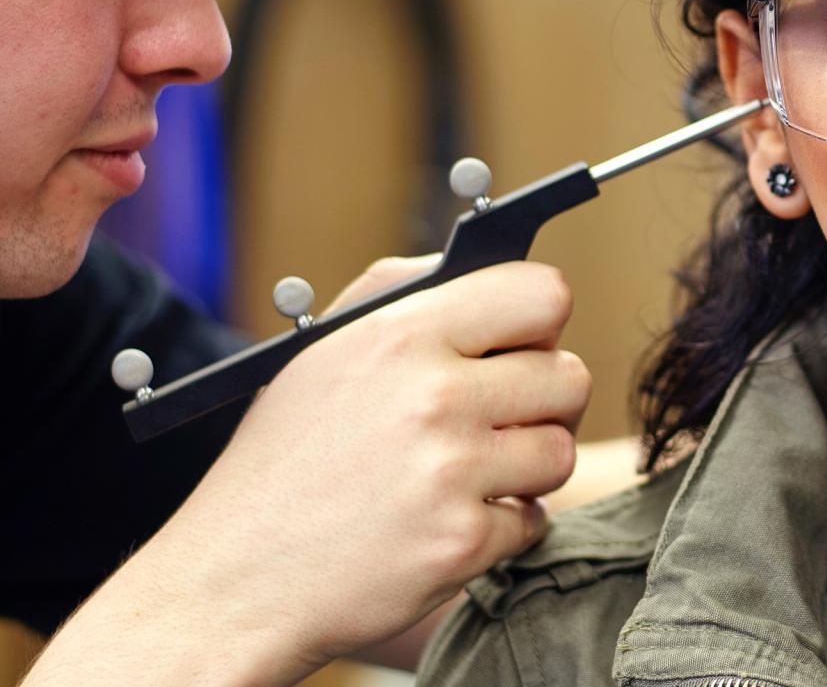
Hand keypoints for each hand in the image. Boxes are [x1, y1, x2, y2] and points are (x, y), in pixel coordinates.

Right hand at [26, 259, 589, 686]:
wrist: (232, 582)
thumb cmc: (283, 463)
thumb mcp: (322, 352)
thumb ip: (404, 296)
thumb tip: (486, 267)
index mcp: (400, 335)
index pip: (543, 293)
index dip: (541, 322)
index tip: (521, 347)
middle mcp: (433, 397)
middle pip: (571, 377)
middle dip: (543, 403)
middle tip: (497, 422)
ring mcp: (452, 472)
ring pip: (561, 450)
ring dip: (528, 469)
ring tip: (471, 475)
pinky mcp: (463, 542)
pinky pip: (536, 520)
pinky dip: (504, 528)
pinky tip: (450, 521)